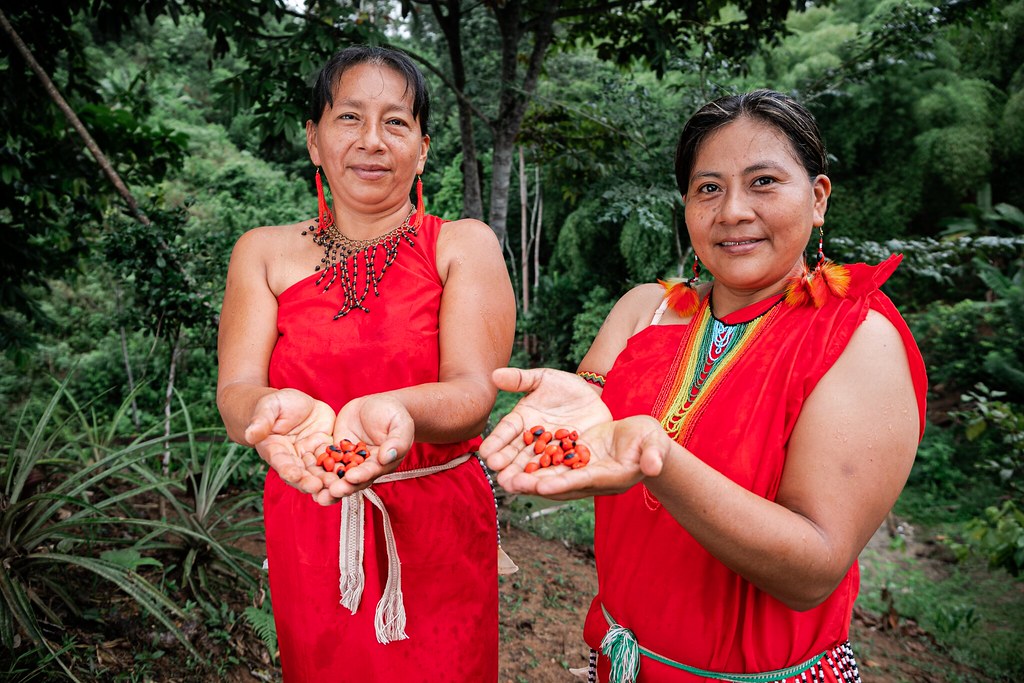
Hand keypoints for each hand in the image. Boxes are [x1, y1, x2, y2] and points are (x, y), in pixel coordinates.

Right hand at [245, 389, 335, 494]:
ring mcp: (309, 454)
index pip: (281, 463)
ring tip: (338, 487)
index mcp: (275, 450)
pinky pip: (334, 458)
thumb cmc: (273, 404)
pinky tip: (351, 473)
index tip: (294, 476)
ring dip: (328, 480)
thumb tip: (250, 434)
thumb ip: (261, 421)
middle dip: (310, 481)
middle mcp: (293, 457)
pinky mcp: (325, 447)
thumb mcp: (267, 408)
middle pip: (302, 473)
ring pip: (319, 470)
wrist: (290, 402)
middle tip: (320, 488)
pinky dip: (341, 467)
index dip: (288, 470)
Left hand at [308, 394, 415, 504]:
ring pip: (337, 475)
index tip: (352, 478)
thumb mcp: (401, 424)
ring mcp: (348, 460)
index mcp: (381, 464)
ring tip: (316, 493)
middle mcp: (364, 466)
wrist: (378, 405)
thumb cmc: (394, 414)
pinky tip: (304, 475)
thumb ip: (398, 441)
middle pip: (352, 480)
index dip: (362, 476)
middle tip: (330, 492)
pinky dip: (317, 469)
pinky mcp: (336, 450)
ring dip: (327, 485)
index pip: (371, 472)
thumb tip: (388, 456)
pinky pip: (325, 460)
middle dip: (341, 487)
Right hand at [480, 367, 611, 490]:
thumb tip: (494, 375)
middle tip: (497, 475)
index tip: (485, 453)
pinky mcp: (568, 457)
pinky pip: (559, 468)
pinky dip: (550, 477)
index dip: (496, 442)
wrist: (593, 396)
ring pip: (534, 464)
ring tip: (512, 486)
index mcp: (521, 420)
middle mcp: (532, 439)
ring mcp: (549, 450)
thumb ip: (520, 379)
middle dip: (507, 465)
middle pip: (516, 453)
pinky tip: (542, 487)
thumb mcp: (543, 378)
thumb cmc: (565, 386)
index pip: (506, 431)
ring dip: (523, 476)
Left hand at [495, 415, 669, 499]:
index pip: (583, 482)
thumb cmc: (652, 440)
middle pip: (559, 483)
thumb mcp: (654, 444)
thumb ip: (653, 455)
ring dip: (527, 478)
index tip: (541, 486)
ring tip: (502, 478)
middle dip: (534, 485)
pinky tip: (512, 462)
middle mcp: (591, 479)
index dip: (562, 484)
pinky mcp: (574, 461)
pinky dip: (532, 465)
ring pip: (550, 475)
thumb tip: (654, 466)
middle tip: (508, 485)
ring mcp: (581, 471)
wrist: (644, 440)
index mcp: (611, 477)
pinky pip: (550, 464)